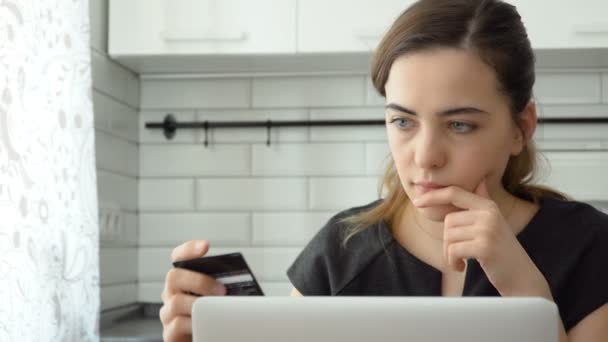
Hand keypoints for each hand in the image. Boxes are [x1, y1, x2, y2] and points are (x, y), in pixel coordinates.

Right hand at [160, 240, 226, 341]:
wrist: (207, 338)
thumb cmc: (212, 316)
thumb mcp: (215, 297)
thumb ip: (219, 287)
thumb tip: (237, 281)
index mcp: (183, 280)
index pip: (178, 258)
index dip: (188, 249)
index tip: (205, 245)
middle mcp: (171, 293)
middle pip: (174, 277)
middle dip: (199, 281)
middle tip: (221, 290)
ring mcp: (168, 313)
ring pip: (176, 302)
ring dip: (199, 304)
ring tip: (217, 308)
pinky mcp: (170, 333)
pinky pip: (178, 325)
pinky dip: (195, 323)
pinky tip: (207, 324)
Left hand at [412, 179, 550, 297]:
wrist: (521, 276)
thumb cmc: (502, 251)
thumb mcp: (494, 223)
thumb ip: (484, 202)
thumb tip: (481, 180)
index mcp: (488, 206)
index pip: (455, 192)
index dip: (434, 195)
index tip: (417, 201)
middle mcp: (488, 214)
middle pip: (448, 221)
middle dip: (447, 241)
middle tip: (457, 254)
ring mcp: (488, 229)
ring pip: (449, 237)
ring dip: (449, 254)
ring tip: (461, 261)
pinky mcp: (485, 246)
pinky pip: (453, 250)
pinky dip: (452, 262)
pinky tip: (461, 267)